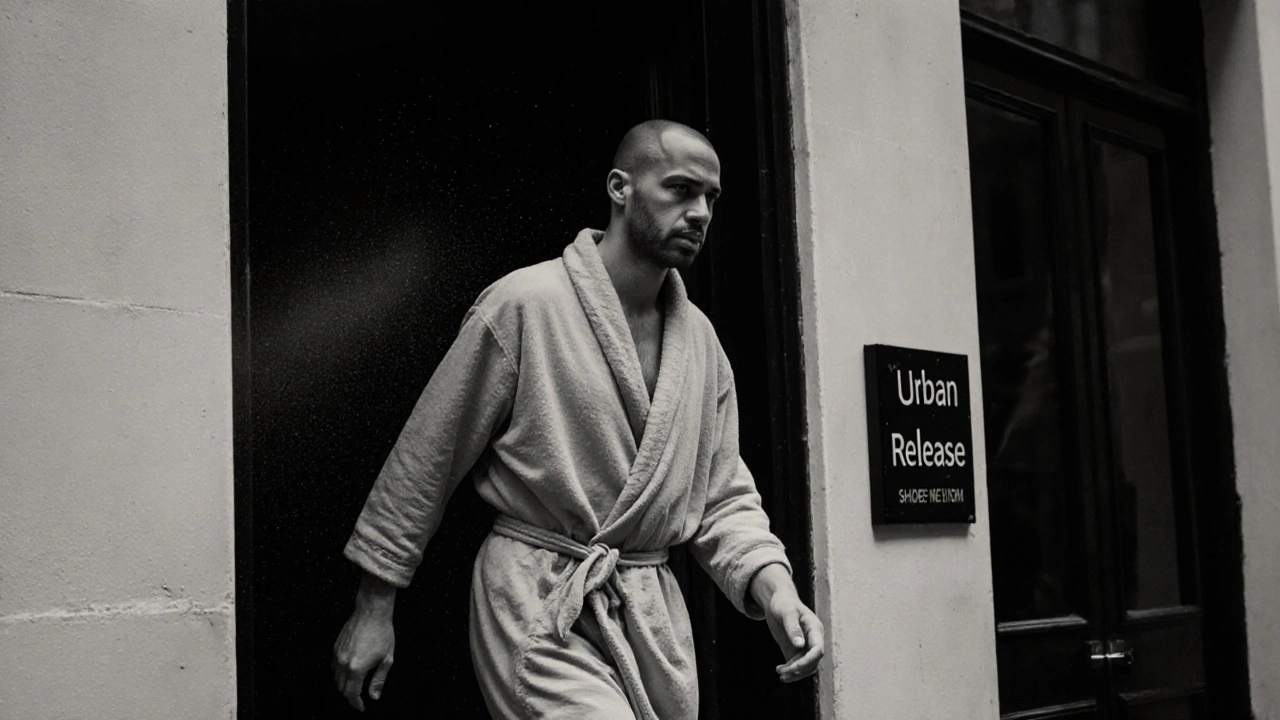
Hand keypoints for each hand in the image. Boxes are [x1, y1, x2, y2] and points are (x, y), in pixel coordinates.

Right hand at [332, 573, 397, 710]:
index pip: (352, 694)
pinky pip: (333, 666)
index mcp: (357, 668)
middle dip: (350, 695)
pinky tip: (348, 671)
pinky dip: (339, 673)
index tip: (362, 707)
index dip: (357, 703)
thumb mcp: (386, 659)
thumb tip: (374, 696)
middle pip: (341, 688)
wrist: (371, 612)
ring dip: (344, 684)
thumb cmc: (382, 633)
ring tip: (354, 685)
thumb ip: (379, 680)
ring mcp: (337, 654)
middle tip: (359, 697)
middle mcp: (343, 663)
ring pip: (335, 678)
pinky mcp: (335, 647)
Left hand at [750, 564, 824, 682]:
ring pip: (807, 666)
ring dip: (795, 673)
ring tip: (780, 673)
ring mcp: (806, 645)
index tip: (793, 667)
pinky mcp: (797, 649)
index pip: (818, 650)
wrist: (778, 600)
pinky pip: (798, 665)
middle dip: (798, 670)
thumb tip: (800, 645)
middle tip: (782, 673)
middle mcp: (813, 639)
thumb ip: (793, 628)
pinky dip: (791, 670)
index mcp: (815, 629)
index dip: (807, 661)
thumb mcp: (786, 612)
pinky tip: (779, 669)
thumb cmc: (784, 603)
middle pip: (812, 662)